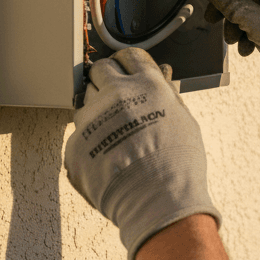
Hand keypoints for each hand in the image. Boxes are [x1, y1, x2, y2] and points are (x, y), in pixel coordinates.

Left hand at [64, 48, 221, 259]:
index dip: (128, 64)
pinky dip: (90, 142)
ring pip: (85, 102)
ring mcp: (92, 119)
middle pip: (99, 70)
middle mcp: (115, 94)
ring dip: (97, 112)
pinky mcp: (75, 144)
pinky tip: (108, 158)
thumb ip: (169, 93)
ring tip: (115, 136)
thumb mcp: (183, 121)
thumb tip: (163, 72)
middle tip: (117, 98)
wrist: (157, 203)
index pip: (128, 57)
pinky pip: (79, 135)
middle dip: (106, 79)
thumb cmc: (179, 164)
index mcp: (146, 85)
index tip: (128, 73)